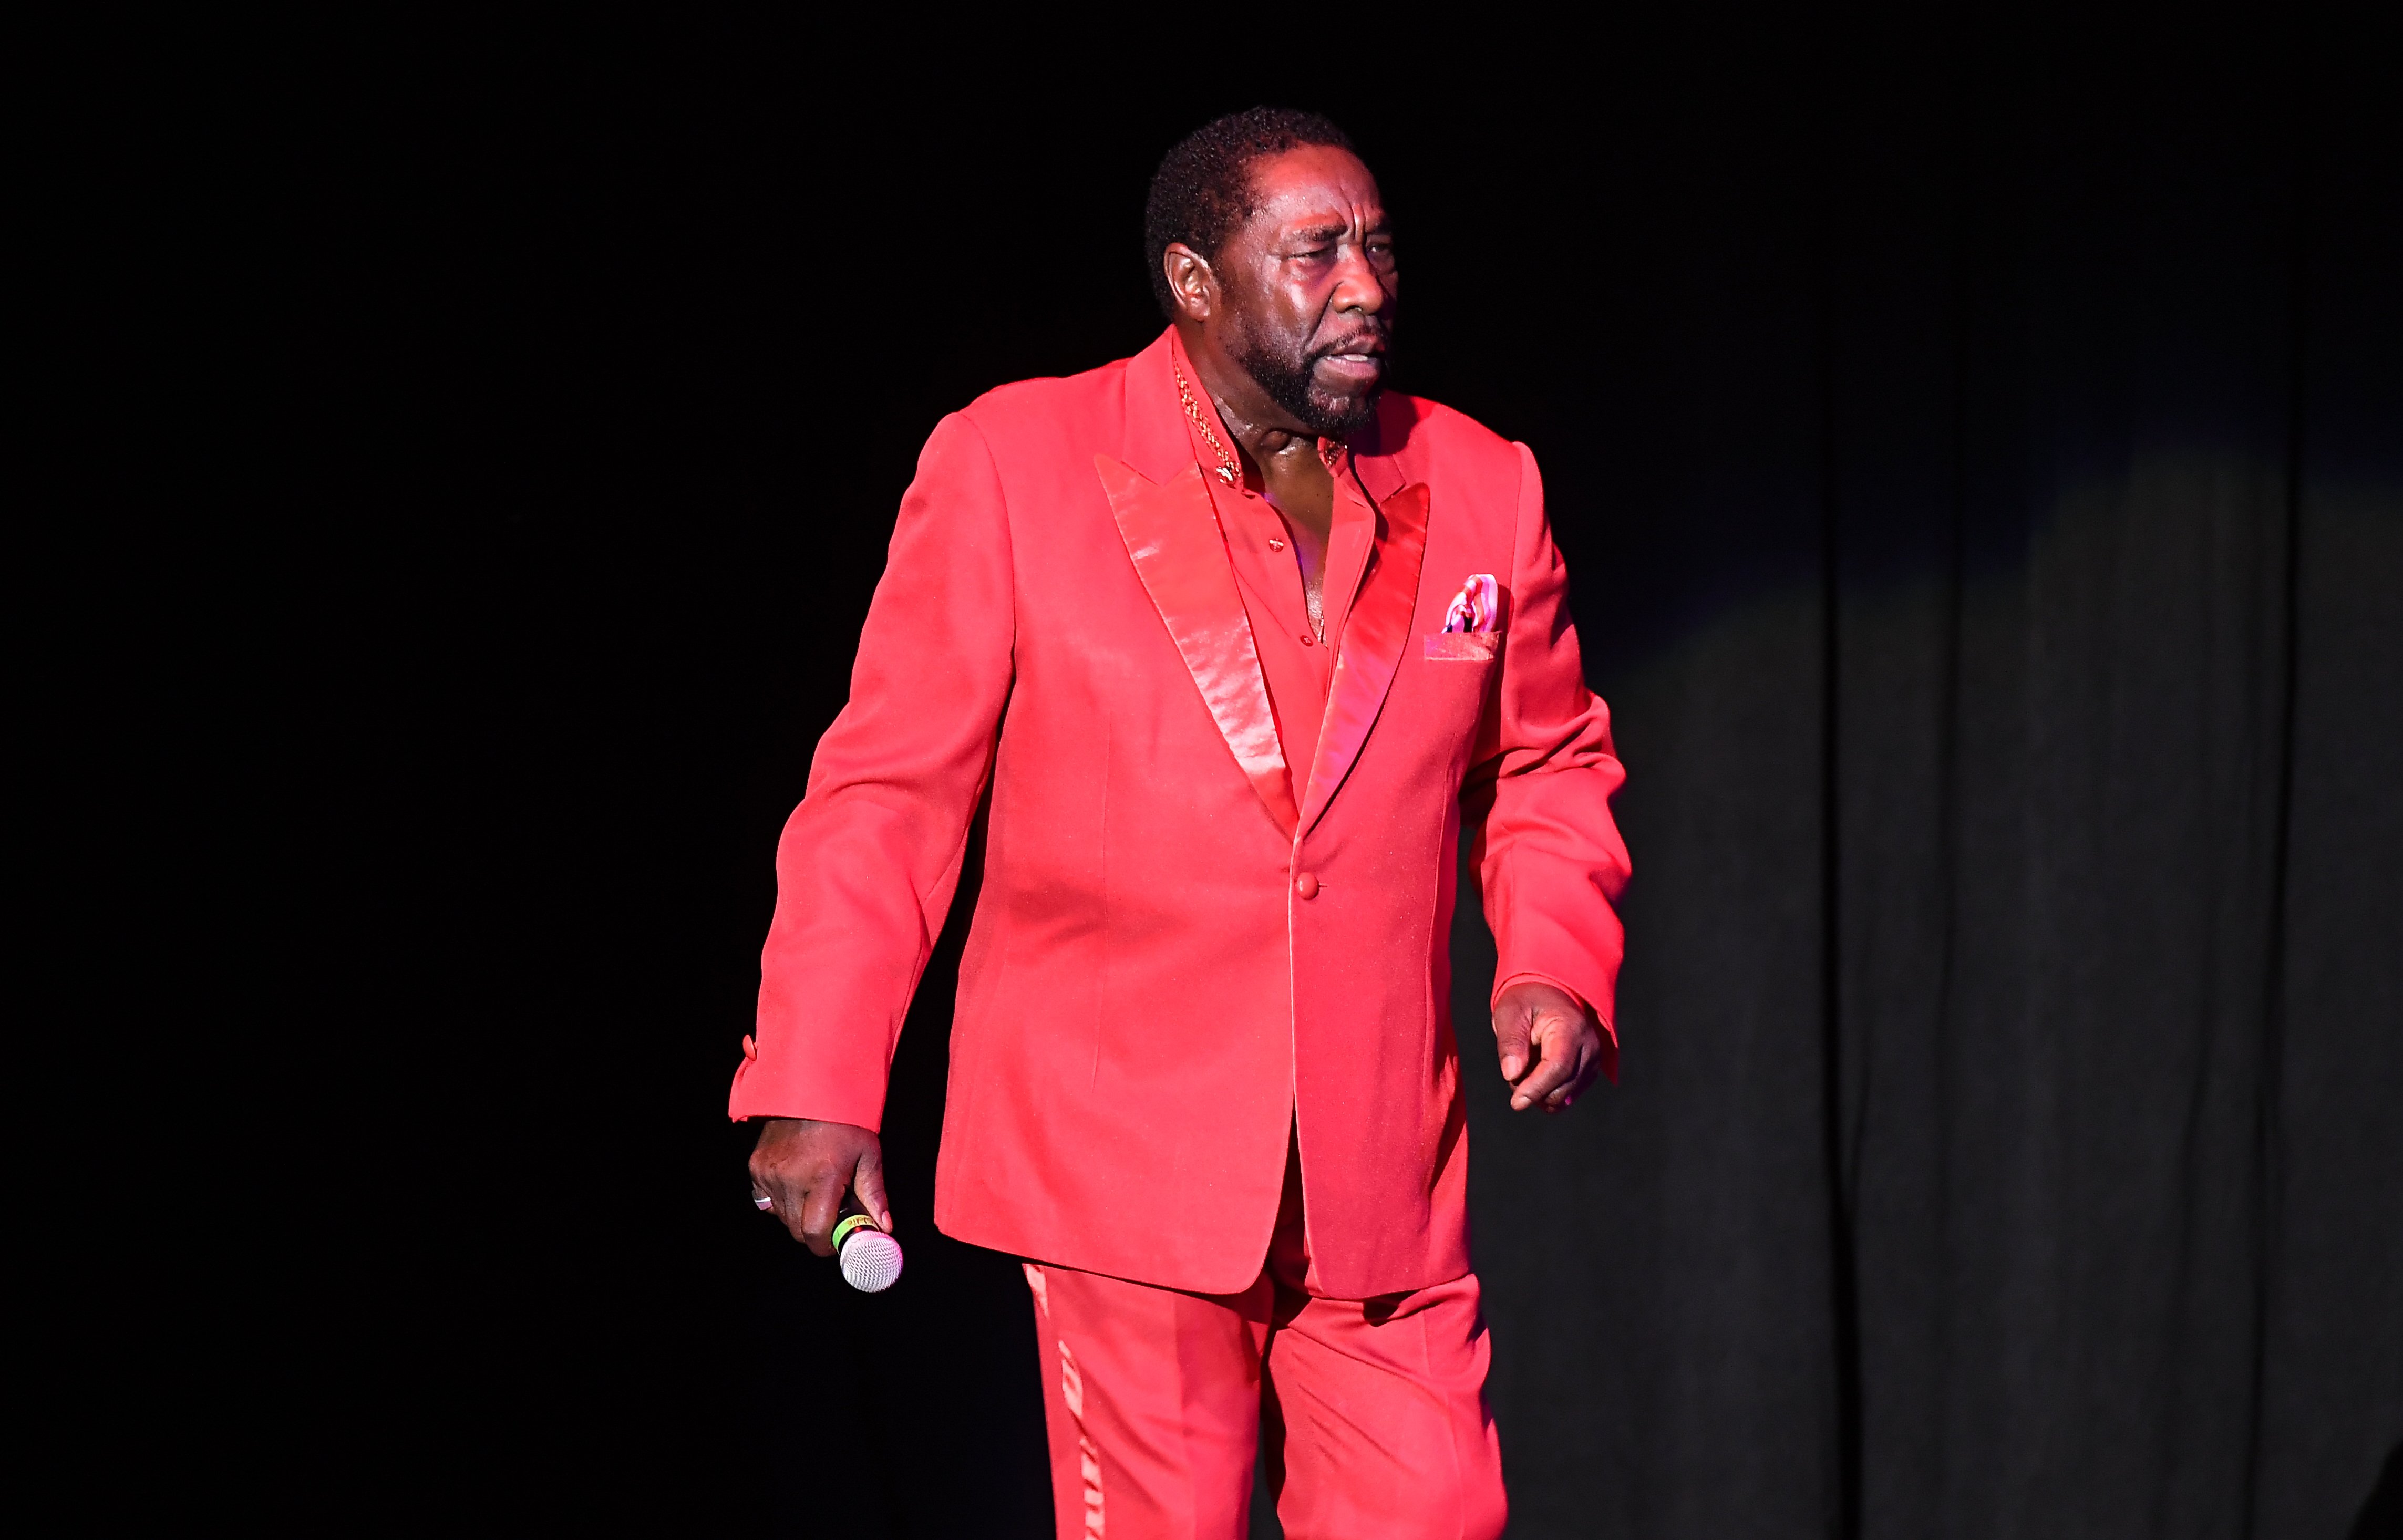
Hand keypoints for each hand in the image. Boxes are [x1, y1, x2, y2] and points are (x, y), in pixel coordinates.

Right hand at [748, 1118, 888, 1255]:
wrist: (813, 1088)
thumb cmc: (846, 1121)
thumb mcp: (868, 1154)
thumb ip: (874, 1195)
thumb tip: (883, 1228)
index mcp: (822, 1177)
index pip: (815, 1233)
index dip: (827, 1244)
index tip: (837, 1240)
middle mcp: (790, 1178)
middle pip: (797, 1230)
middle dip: (815, 1231)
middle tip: (831, 1212)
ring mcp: (769, 1173)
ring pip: (781, 1218)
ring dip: (798, 1215)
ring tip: (815, 1192)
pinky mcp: (756, 1168)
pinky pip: (765, 1201)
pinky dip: (780, 1202)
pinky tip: (796, 1185)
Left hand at [1493, 981, 1604, 1112]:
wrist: (1548, 995)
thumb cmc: (1526, 1001)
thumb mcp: (1509, 1012)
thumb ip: (1510, 1042)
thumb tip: (1512, 1074)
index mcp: (1571, 1027)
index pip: (1558, 1067)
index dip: (1536, 1088)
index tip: (1516, 1102)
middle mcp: (1590, 1047)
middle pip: (1562, 1087)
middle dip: (1532, 1090)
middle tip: (1513, 1070)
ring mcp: (1593, 1062)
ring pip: (1564, 1097)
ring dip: (1538, 1093)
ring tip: (1525, 1067)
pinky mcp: (1589, 1073)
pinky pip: (1566, 1098)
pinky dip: (1547, 1094)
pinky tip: (1536, 1076)